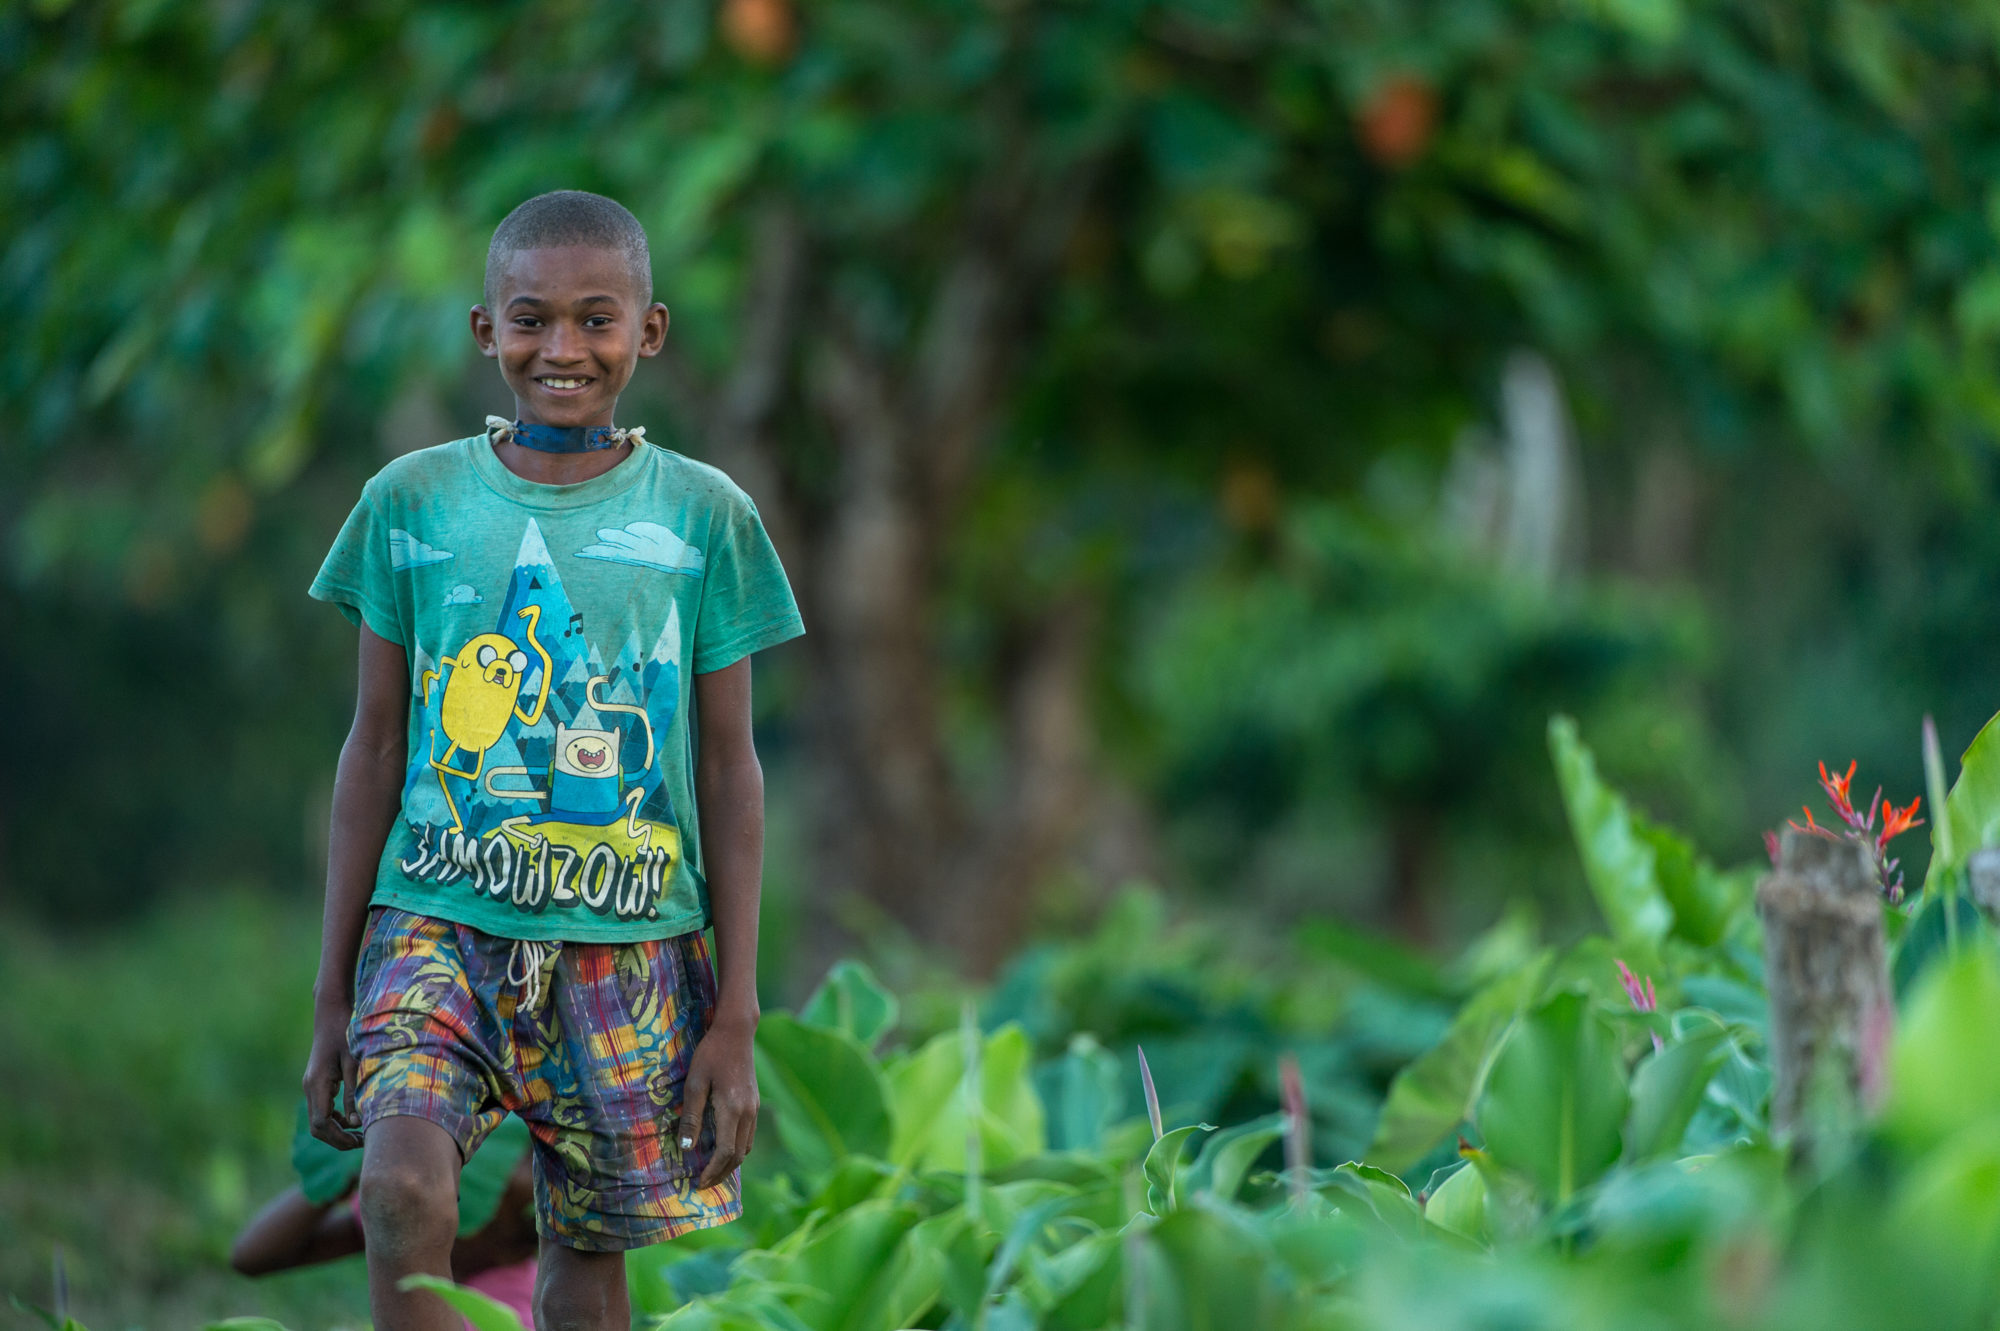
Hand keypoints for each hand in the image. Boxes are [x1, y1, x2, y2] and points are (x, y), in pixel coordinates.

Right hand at [303, 996, 362, 1150]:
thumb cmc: (346, 1032)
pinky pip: (322, 1109)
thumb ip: (354, 1091)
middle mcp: (309, 1087)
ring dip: (337, 1130)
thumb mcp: (354, 1062)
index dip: (338, 1138)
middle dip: (338, 1138)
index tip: (360, 1141)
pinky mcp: (317, 1082)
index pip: (321, 1124)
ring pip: (318, 1120)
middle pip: (317, 1127)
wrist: (331, 1013)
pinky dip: (335, 1118)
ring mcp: (310, 1085)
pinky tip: (354, 1117)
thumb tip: (357, 1123)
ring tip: (362, 1132)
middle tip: (363, 1142)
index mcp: (317, 1084)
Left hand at [677, 1016, 757, 1188]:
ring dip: (730, 1163)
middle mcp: (748, 1113)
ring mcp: (754, 1108)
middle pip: (738, 1155)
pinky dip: (737, 1149)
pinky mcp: (754, 1102)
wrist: (736, 1032)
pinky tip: (724, 1149)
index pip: (726, 1152)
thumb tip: (687, 1148)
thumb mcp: (695, 1083)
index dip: (712, 1171)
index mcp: (732, 1110)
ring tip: (712, 1171)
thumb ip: (691, 1117)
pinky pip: (748, 1135)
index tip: (699, 1183)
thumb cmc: (711, 1054)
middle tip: (704, 1183)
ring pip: (746, 1147)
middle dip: (721, 1173)